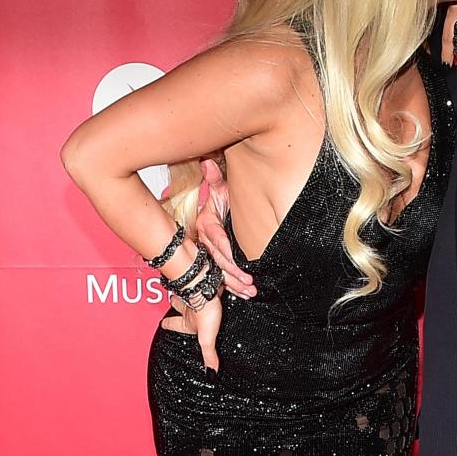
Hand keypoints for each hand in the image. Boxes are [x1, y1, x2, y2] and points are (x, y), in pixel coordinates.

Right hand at [160, 292, 222, 372]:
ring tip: (189, 292)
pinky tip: (209, 284)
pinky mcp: (207, 284)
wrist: (209, 291)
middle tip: (172, 302)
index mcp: (186, 321)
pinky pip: (203, 284)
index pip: (172, 324)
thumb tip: (211, 373)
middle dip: (175, 304)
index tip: (162, 325)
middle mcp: (189, 306)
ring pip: (188, 292)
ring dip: (188, 292)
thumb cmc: (205, 312)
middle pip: (177, 304)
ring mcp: (196, 294)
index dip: (167, 325)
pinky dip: (205, 284)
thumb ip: (209, 355)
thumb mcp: (207, 339)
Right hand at [195, 158, 256, 297]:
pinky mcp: (214, 259)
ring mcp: (209, 251)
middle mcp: (206, 240)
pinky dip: (231, 285)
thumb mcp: (220, 188)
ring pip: (219, 272)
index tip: (242, 266)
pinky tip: (243, 292)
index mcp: (206, 224)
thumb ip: (215, 177)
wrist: (217, 207)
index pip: (217, 242)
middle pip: (219, 261)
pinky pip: (220, 275)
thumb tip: (208, 162)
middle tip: (250, 283)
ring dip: (234, 284)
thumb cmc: (221, 198)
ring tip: (249, 291)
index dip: (229, 255)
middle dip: (234, 274)